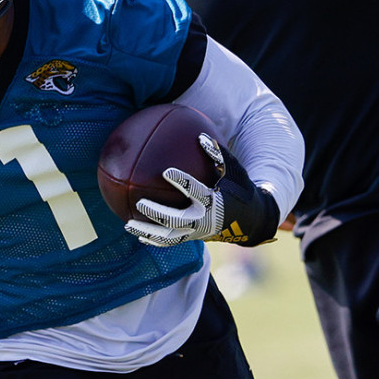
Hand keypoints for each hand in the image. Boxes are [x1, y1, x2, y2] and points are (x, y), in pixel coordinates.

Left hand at [125, 133, 280, 247]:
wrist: (250, 220)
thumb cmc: (239, 188)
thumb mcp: (233, 170)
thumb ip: (217, 155)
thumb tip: (200, 137)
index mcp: (213, 201)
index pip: (194, 191)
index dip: (181, 181)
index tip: (166, 171)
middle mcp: (203, 219)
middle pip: (175, 219)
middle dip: (157, 212)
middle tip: (140, 202)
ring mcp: (196, 232)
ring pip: (168, 236)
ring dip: (147, 231)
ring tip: (128, 224)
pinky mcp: (193, 238)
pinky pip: (170, 242)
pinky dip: (154, 240)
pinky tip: (137, 234)